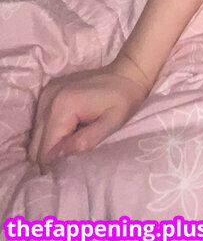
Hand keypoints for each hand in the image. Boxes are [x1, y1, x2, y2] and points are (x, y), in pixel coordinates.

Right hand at [27, 58, 150, 173]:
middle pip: (36, 144)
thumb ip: (85, 141)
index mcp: (63, 106)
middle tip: (73, 158)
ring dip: (51, 143)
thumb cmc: (124, 100)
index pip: (44, 150)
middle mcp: (49, 98)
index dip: (56, 164)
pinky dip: (52, 131)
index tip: (72, 167)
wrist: (127, 73)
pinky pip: (41, 122)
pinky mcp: (48, 92)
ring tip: (74, 140)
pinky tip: (71, 129)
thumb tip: (57, 158)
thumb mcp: (112, 124)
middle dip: (51, 156)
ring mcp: (47, 93)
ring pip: (36, 135)